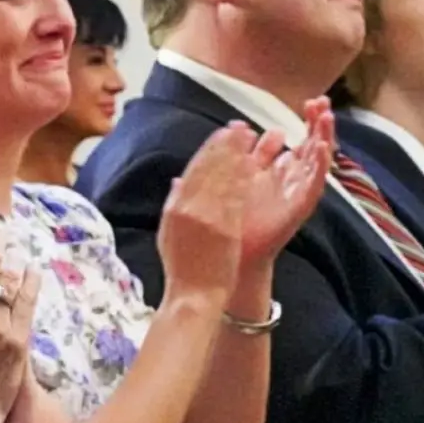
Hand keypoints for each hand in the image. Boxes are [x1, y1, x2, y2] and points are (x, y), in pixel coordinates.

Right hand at [157, 123, 255, 303]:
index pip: (192, 172)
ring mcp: (206, 218)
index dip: (207, 151)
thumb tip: (178, 181)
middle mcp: (188, 209)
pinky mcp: (224, 228)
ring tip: (249, 136)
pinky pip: (234, 197)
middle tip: (238, 127)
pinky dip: (243, 178)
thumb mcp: (168, 233)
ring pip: (223, 178)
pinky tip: (254, 163)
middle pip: (208, 169)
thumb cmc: (181, 268)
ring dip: (237, 154)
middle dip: (224, 146)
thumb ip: (174, 204)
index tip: (220, 135)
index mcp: (174, 209)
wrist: (193, 295)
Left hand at [238, 98, 333, 268]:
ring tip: (327, 117)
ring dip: (324, 138)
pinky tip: (321, 147)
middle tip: (322, 101)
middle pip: (311, 146)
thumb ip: (230, 158)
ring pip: (317, 161)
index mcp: (275, 173)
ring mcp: (296, 193)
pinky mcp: (299, 206)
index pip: (297, 141)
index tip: (309, 100)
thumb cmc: (228, 221)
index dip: (305, 122)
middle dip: (318, 124)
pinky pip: (314, 184)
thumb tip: (229, 134)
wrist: (229, 253)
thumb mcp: (228, 180)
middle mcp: (290, 181)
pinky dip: (319, 165)